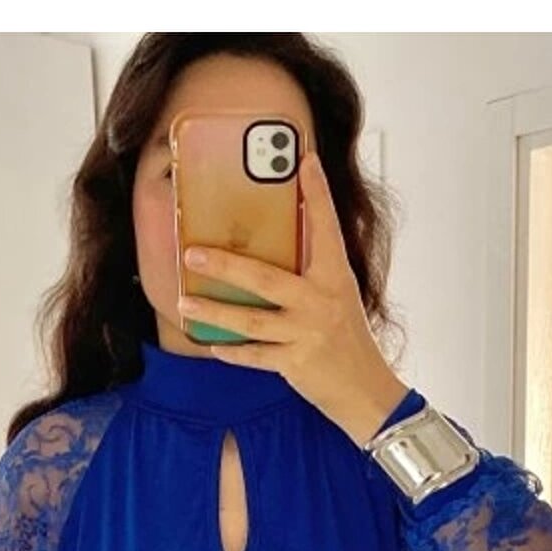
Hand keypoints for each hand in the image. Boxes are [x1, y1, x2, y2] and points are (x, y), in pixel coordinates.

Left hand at [177, 148, 409, 444]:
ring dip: (214, 312)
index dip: (317, 193)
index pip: (326, 228)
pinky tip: (212, 344)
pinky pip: (255, 356)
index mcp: (335, 277)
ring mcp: (306, 334)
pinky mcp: (296, 364)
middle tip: (191, 254)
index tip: (305, 160)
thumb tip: (288, 230)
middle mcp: (320, 302)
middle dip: (225, 266)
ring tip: (185, 303)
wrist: (366, 390)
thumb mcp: (339, 294)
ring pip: (251, 321)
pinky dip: (232, 352)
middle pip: (264, 279)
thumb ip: (315, 266)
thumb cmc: (348, 338)